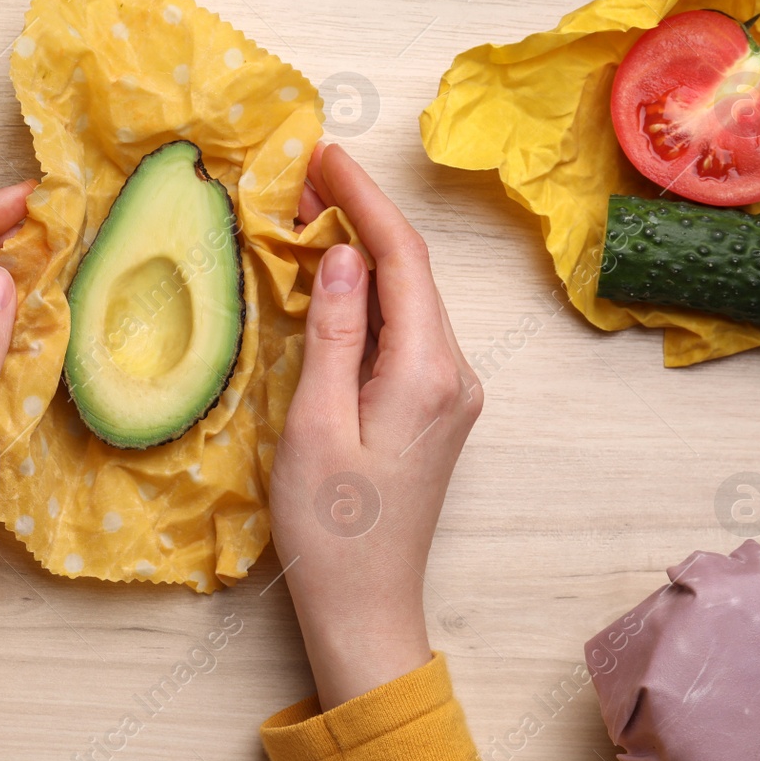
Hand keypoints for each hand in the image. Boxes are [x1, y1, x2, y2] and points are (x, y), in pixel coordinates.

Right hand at [270, 144, 482, 709]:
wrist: (366, 607)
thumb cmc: (330, 529)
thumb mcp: (315, 426)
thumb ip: (335, 334)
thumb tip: (345, 255)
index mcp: (428, 374)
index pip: (402, 258)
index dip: (363, 199)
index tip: (322, 153)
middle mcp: (456, 374)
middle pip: (414, 271)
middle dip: (363, 215)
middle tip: (304, 176)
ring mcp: (453, 392)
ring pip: (412, 297)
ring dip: (367, 251)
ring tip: (311, 214)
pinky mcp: (438, 407)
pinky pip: (407, 329)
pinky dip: (373, 293)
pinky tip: (336, 279)